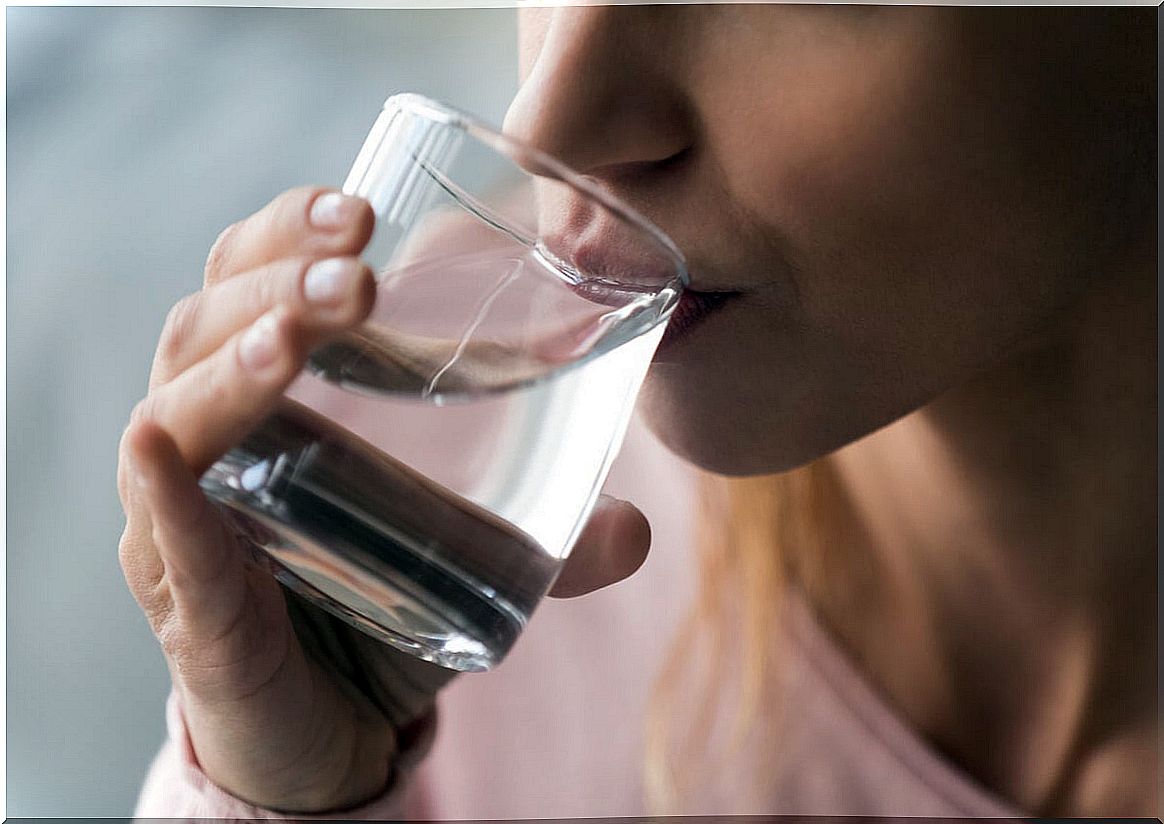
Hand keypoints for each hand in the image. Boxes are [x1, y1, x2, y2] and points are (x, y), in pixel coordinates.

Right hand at [117, 186, 651, 812]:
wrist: (330, 729)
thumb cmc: (377, 608)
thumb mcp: (467, 555)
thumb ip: (550, 539)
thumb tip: (637, 528)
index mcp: (268, 398)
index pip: (250, 280)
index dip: (288, 232)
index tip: (361, 208)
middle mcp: (211, 442)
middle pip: (206, 324)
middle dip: (278, 282)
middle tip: (359, 268)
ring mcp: (184, 521)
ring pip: (177, 412)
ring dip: (234, 362)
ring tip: (297, 334)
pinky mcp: (190, 606)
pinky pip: (166, 542)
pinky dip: (165, 497)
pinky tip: (163, 450)